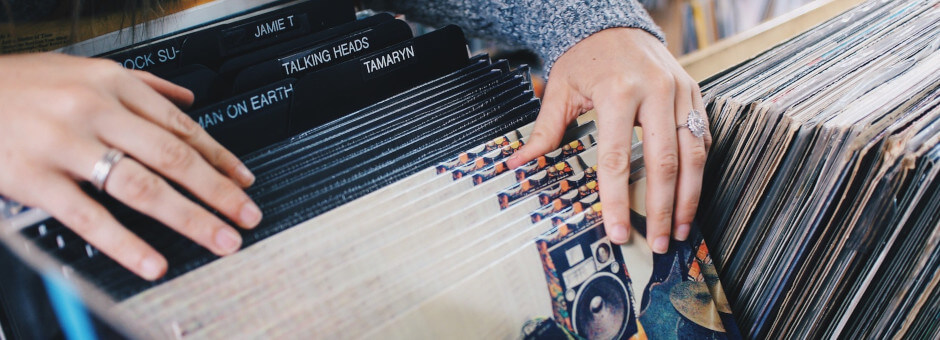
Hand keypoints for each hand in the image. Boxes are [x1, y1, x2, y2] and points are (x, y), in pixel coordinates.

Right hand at [0, 53, 261, 279]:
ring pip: (142, 186)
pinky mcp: (34, 178)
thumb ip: (141, 85)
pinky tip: (153, 262)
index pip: (182, 127)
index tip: (245, 181)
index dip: (221, 158)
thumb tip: (187, 99)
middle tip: (247, 216)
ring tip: (219, 239)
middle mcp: (96, 111)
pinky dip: (126, 243)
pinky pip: (89, 216)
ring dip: (190, 218)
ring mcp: (66, 145)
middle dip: (218, 191)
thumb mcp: (84, 70)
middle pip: (174, 158)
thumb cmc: (20, 84)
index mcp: (113, 85)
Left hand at [507, 28, 710, 252]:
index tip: (619, 231)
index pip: (618, 159)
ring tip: (681, 228)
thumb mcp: (560, 88)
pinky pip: (703, 138)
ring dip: (689, 198)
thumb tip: (519, 163)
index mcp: (618, 92)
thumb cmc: (586, 57)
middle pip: (664, 163)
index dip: (618, 200)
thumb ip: (545, 129)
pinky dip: (699, 171)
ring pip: (694, 155)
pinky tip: (690, 196)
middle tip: (659, 241)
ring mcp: (680, 92)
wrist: (614, 24)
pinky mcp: (694, 93)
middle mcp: (655, 92)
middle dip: (663, 209)